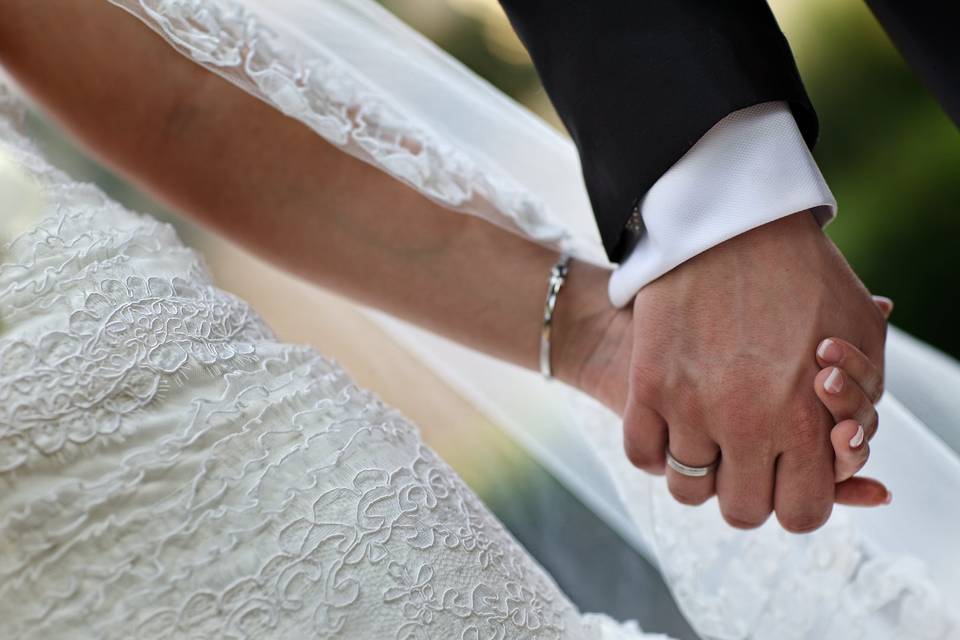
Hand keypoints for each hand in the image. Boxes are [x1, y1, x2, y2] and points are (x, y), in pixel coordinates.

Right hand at [581, 211, 887, 532]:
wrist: (729, 222)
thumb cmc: (801, 274)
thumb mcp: (859, 333)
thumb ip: (861, 400)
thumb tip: (846, 444)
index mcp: (806, 421)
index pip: (802, 512)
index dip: (797, 503)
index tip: (787, 479)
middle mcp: (745, 424)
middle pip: (742, 511)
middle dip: (748, 492)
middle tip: (747, 459)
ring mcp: (689, 407)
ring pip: (688, 489)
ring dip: (700, 474)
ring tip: (707, 441)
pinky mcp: (646, 384)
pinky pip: (641, 455)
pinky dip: (655, 453)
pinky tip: (670, 429)